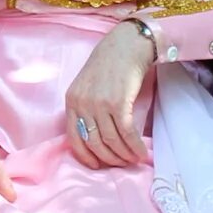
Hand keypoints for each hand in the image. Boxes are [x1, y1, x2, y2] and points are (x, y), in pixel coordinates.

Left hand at [63, 21, 156, 167]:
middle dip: (110, 159)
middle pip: (95, 143)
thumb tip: (97, 140)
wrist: (125, 46)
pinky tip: (141, 152)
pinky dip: (135, 146)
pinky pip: (126, 133)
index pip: (73, 138)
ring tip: (134, 159)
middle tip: (122, 163)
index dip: (86, 156)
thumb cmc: (109, 66)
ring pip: (111, 141)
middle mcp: (82, 104)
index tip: (97, 166)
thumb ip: (87, 109)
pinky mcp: (117, 103)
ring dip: (125, 155)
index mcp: (71, 101)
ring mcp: (99, 104)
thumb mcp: (87, 86)